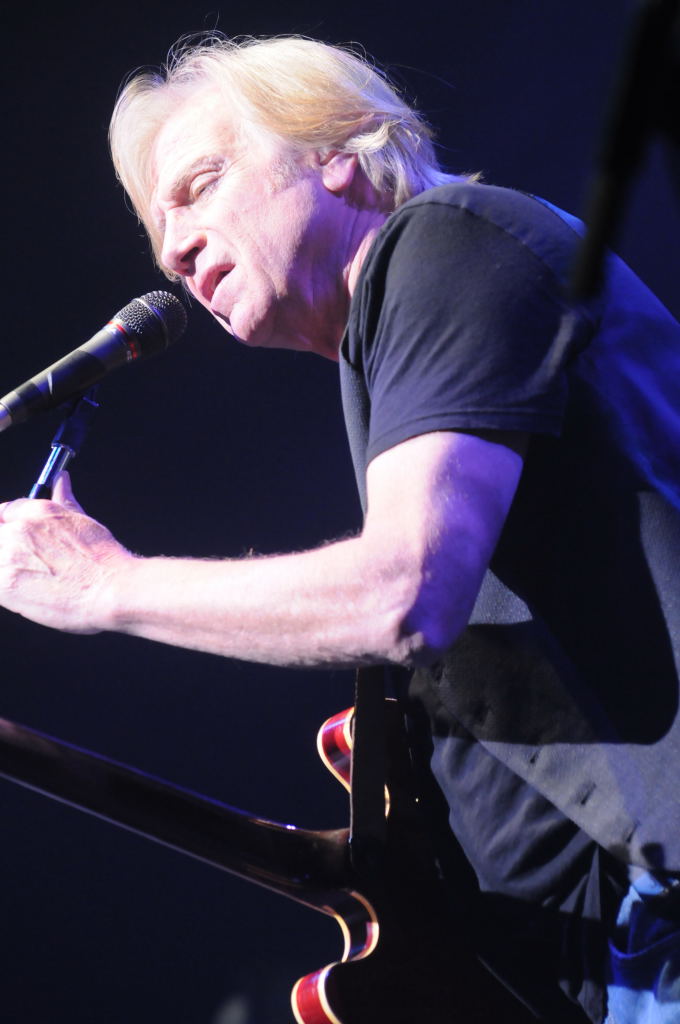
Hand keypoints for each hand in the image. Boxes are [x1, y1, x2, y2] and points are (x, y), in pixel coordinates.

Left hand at [0, 472, 130, 632]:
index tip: (10, 539)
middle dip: (5, 549)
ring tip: (31, 580)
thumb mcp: (82, 522)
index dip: (6, 527)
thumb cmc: (102, 562)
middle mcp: (19, 529)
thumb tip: (61, 481)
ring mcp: (8, 556)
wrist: (110, 590)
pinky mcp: (4, 584)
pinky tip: (28, 593)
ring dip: (6, 567)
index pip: (3, 511)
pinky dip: (6, 590)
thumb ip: (64, 500)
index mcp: (38, 511)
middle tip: (27, 563)